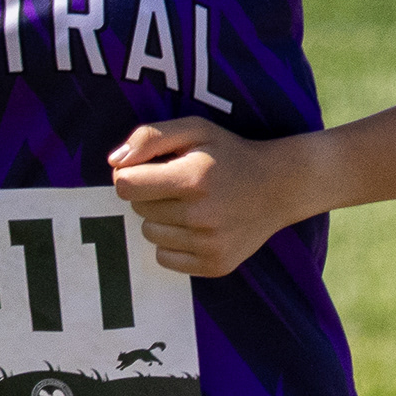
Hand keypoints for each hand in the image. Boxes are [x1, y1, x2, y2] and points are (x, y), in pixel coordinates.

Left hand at [109, 118, 308, 277]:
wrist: (281, 186)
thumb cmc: (230, 154)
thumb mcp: (194, 129)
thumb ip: (149, 137)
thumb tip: (114, 162)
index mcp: (193, 180)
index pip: (125, 186)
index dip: (132, 174)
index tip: (151, 169)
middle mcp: (202, 216)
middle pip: (138, 209)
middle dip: (151, 194)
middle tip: (181, 185)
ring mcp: (210, 245)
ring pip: (149, 234)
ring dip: (161, 219)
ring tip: (192, 205)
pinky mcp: (216, 265)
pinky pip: (164, 258)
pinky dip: (173, 243)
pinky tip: (197, 227)